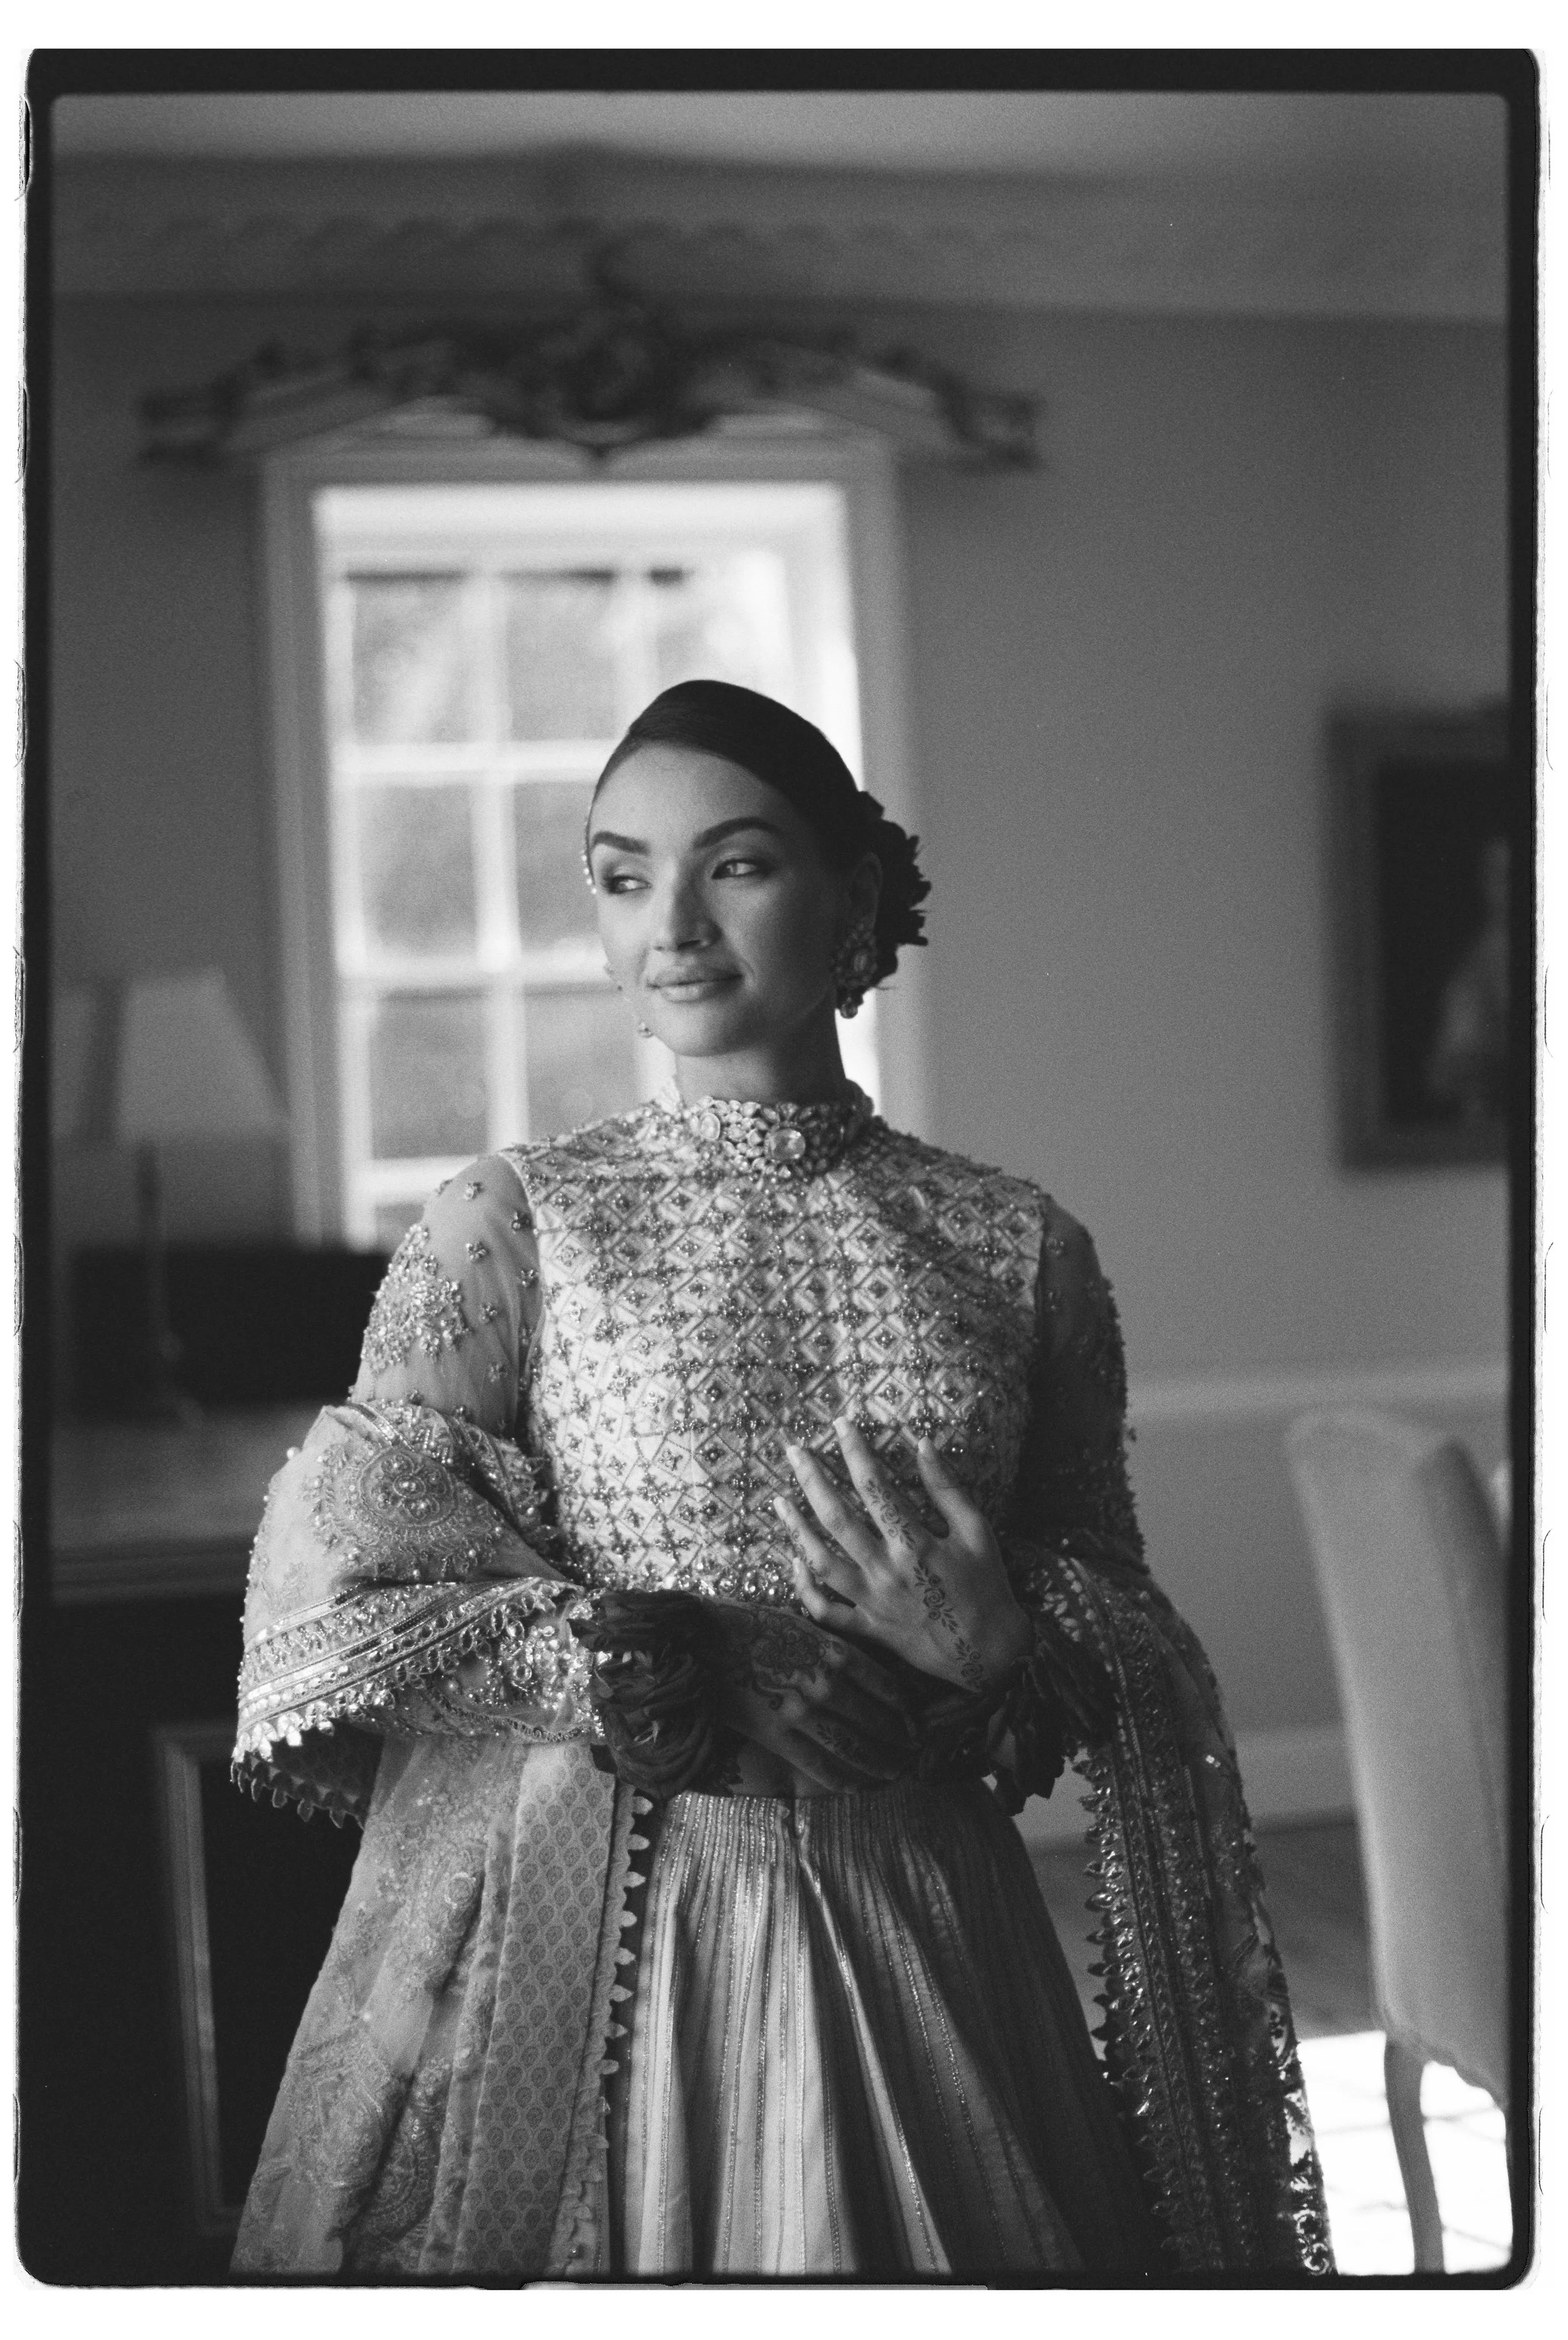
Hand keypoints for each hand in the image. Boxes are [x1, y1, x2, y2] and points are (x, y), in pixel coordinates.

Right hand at [707, 1602, 918, 1793]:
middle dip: (899, 1742)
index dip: (906, 1712)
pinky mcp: (779, 1734)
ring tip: (893, 1774)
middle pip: (878, 1722)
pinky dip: (844, 1780)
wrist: (705, 1639)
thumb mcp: (802, 1624)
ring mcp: (803, 1712)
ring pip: (855, 1748)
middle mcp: (827, 1684)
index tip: (914, 1724)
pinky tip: (858, 1787)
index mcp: (836, 1652)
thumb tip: (857, 1672)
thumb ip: (832, 1650)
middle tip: (913, 1755)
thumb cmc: (752, 1626)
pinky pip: (820, 1765)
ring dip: (880, 1765)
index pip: (888, 1687)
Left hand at [777, 1418, 1031, 1694]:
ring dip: (796, 1530)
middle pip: (837, 1519)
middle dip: (812, 1480)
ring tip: (779, 1501)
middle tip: (793, 1451)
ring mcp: (873, 1601)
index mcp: (916, 1543)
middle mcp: (887, 1570)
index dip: (855, 1451)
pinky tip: (793, 1562)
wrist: (989, 1652)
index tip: (840, 1424)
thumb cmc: (986, 1585)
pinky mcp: (869, 1627)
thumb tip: (923, 1443)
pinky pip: (826, 1611)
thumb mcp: (977, 1531)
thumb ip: (947, 1488)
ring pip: (821, 1563)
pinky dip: (805, 1589)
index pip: (875, 1487)